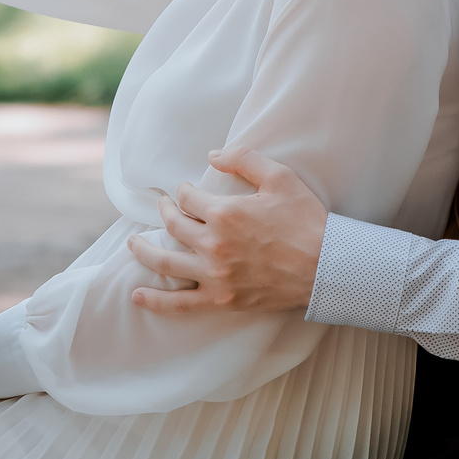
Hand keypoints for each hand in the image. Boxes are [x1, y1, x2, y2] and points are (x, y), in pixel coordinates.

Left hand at [125, 148, 325, 315]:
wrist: (326, 267)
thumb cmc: (306, 220)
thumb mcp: (280, 177)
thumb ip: (243, 159)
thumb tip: (212, 154)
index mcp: (225, 213)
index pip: (188, 198)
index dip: (183, 191)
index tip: (186, 190)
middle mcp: (213, 244)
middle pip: (174, 225)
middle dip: (166, 212)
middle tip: (164, 207)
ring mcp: (215, 275)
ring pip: (166, 261)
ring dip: (144, 251)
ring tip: (132, 244)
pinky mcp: (222, 299)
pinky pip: (180, 304)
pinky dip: (156, 301)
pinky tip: (137, 296)